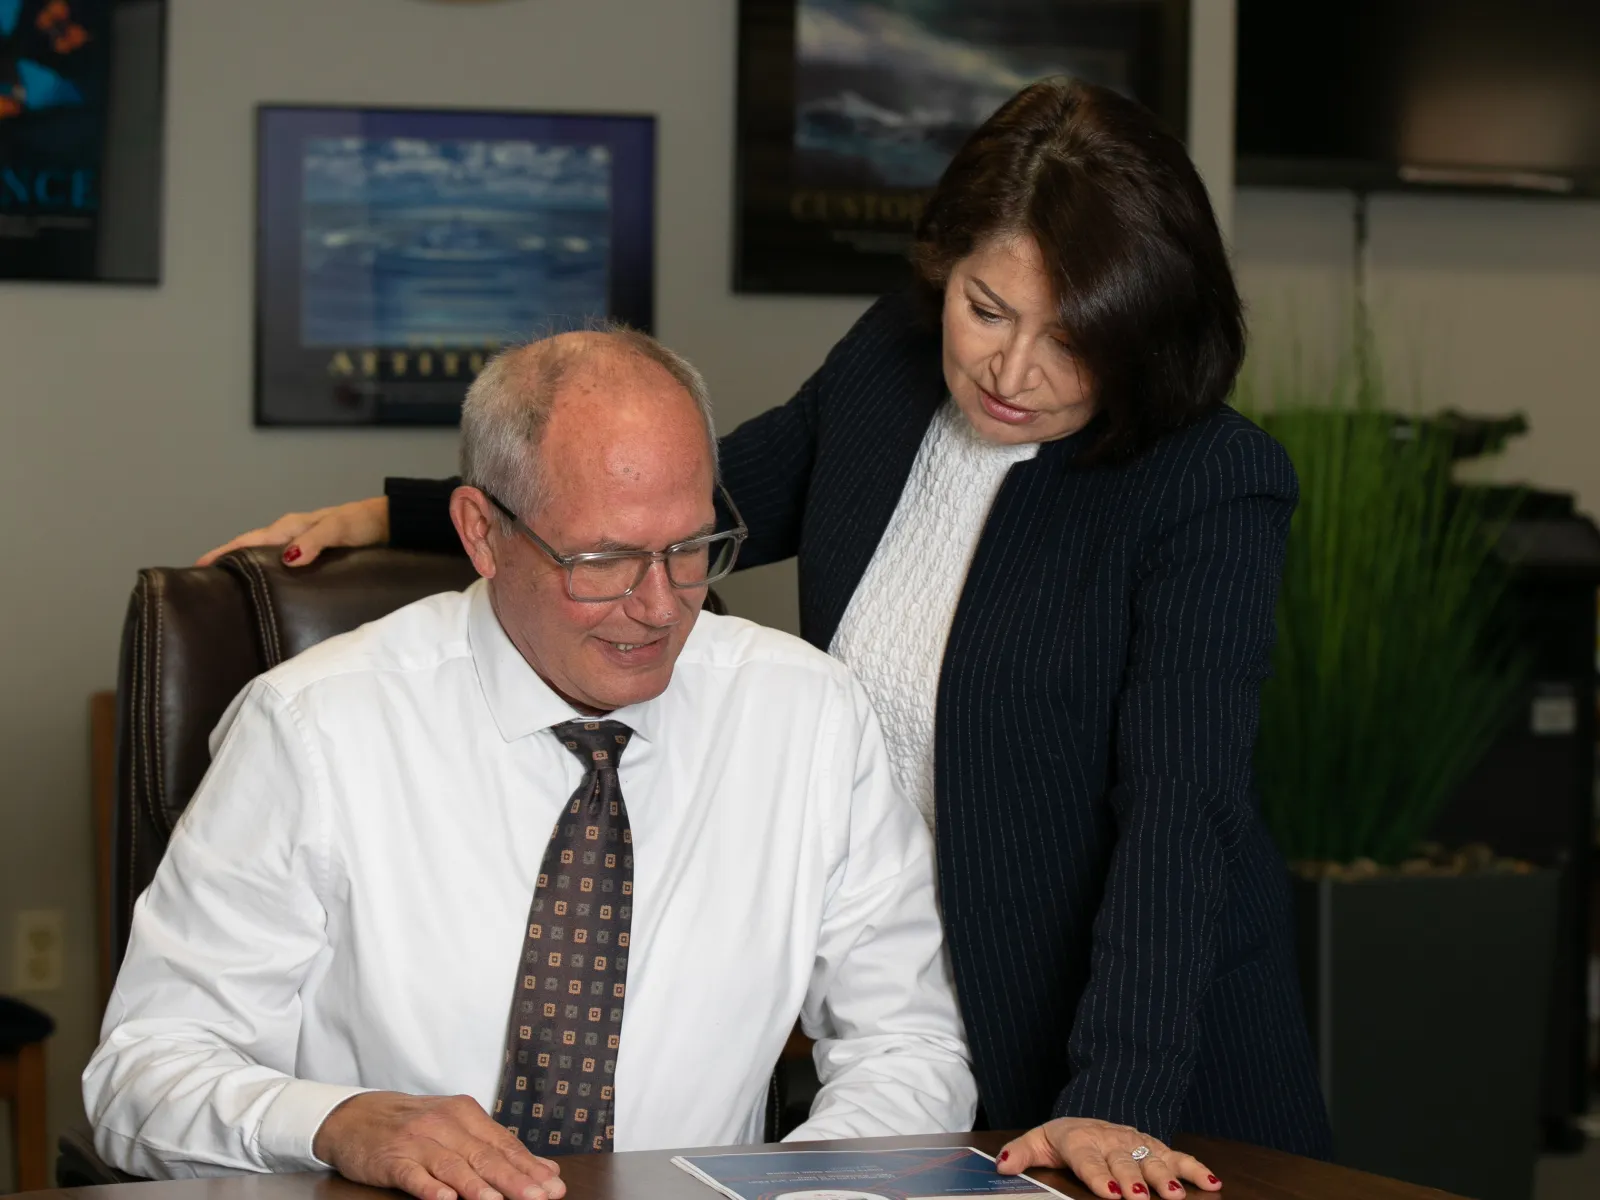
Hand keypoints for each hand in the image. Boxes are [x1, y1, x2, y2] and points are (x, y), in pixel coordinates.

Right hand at [195, 497, 388, 567]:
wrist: (388, 522)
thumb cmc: (362, 523)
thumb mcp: (338, 529)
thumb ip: (315, 542)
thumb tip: (288, 559)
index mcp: (290, 527)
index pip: (248, 540)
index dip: (223, 552)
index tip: (198, 566)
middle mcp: (291, 533)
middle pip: (250, 547)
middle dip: (226, 560)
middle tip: (202, 581)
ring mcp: (301, 543)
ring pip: (264, 554)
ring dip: (245, 566)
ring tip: (227, 586)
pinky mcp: (313, 553)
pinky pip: (281, 561)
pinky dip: (267, 570)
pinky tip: (266, 584)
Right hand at [313, 1091, 564, 1199]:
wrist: (356, 1115)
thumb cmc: (415, 1125)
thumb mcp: (457, 1128)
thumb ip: (498, 1147)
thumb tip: (546, 1169)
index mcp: (466, 1114)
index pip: (504, 1144)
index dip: (530, 1167)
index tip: (554, 1186)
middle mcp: (445, 1124)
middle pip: (484, 1155)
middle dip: (514, 1179)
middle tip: (538, 1197)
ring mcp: (417, 1141)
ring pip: (452, 1165)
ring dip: (476, 1186)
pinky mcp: (391, 1158)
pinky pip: (413, 1175)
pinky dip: (429, 1187)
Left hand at [997, 1118, 1219, 1198]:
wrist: (1091, 1113)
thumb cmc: (1065, 1137)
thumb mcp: (1038, 1141)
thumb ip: (1021, 1154)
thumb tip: (1001, 1166)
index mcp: (1081, 1140)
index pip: (1088, 1160)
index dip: (1098, 1176)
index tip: (1109, 1192)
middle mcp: (1112, 1141)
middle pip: (1124, 1163)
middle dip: (1133, 1181)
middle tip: (1139, 1197)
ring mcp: (1137, 1144)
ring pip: (1154, 1161)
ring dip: (1166, 1177)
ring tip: (1174, 1195)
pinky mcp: (1156, 1147)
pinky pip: (1179, 1157)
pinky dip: (1196, 1168)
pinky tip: (1212, 1182)